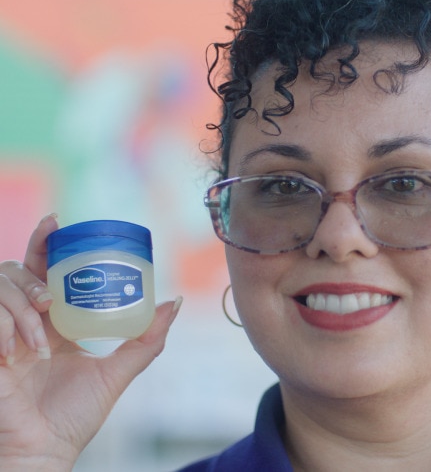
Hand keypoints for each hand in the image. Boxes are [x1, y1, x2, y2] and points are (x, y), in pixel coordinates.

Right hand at [0, 214, 181, 469]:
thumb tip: (174, 302)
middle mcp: (25, 322)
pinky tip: (13, 351)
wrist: (42, 454)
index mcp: (53, 322)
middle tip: (50, 292)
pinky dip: (1, 325)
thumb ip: (147, 341)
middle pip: (17, 269)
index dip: (45, 242)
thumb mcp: (117, 372)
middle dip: (32, 265)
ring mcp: (1, 333)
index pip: (45, 271)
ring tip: (40, 330)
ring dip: (20, 303)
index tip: (58, 221)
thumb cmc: (74, 418)